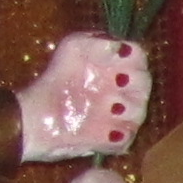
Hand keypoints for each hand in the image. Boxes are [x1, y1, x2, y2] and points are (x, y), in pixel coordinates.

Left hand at [17, 32, 149, 159]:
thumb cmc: (57, 78)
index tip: (119, 61)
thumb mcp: (73, 47)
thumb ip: (99, 41)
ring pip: (139, 113)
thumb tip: (122, 48)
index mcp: (117, 66)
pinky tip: (105, 131)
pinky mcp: (113, 140)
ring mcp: (120, 117)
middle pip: (145, 84)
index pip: (140, 57)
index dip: (134, 59)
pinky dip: (118, 135)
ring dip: (129, 109)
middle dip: (135, 83)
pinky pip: (127, 138)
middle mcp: (123, 91)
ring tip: (110, 107)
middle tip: (118, 82)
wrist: (36, 115)